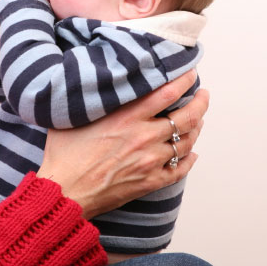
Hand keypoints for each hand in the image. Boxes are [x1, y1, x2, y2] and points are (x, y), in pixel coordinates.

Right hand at [37, 70, 207, 219]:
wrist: (65, 192)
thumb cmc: (63, 155)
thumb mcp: (73, 116)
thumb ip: (92, 98)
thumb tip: (92, 80)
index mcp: (126, 117)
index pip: (167, 92)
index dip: (184, 80)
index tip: (189, 72)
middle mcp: (143, 137)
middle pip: (186, 117)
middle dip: (200, 103)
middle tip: (203, 95)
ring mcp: (150, 161)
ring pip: (186, 142)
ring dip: (196, 129)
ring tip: (198, 120)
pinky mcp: (149, 182)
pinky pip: (180, 170)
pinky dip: (189, 160)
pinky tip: (192, 154)